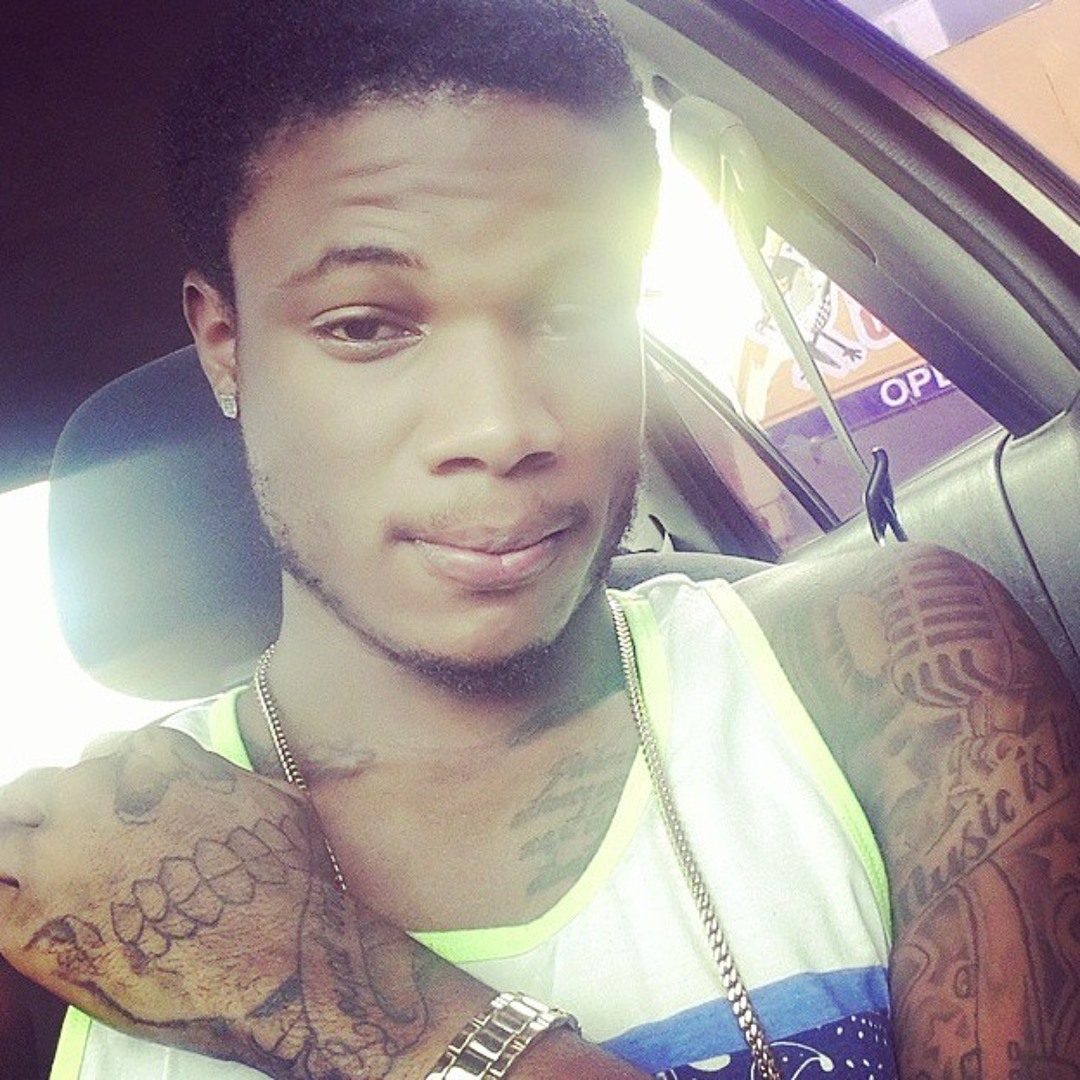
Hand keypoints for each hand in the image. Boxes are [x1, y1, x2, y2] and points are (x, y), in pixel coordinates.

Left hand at [0, 725, 429, 1076]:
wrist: (276, 962)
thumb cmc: (289, 882)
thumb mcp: (278, 800)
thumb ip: (233, 775)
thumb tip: (227, 776)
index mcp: (152, 758)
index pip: (105, 750)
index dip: (110, 780)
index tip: (119, 805)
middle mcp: (93, 795)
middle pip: (40, 787)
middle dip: (52, 810)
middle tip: (70, 842)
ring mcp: (56, 859)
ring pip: (0, 834)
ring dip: (17, 851)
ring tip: (40, 878)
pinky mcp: (32, 928)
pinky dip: (4, 899)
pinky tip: (29, 915)